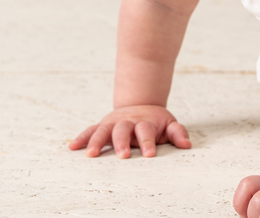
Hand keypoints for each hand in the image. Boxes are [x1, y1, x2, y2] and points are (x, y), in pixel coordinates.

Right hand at [68, 104, 190, 157]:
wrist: (141, 105)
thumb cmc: (155, 122)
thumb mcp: (169, 124)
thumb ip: (177, 133)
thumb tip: (187, 145)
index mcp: (144, 122)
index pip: (146, 131)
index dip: (148, 142)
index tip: (150, 154)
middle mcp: (127, 122)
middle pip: (123, 130)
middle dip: (122, 143)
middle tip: (123, 155)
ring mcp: (113, 123)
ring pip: (103, 130)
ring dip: (96, 141)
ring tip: (91, 154)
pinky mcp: (102, 125)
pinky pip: (90, 130)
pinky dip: (82, 137)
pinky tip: (72, 147)